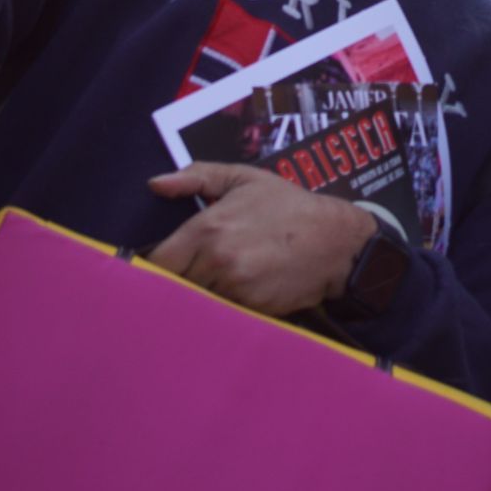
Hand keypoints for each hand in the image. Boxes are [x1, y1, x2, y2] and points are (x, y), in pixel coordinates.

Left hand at [146, 162, 376, 317]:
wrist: (336, 241)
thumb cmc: (288, 206)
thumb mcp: (245, 179)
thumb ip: (197, 176)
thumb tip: (155, 184)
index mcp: (208, 227)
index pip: (159, 261)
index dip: (156, 266)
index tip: (162, 265)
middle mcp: (217, 260)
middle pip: (173, 285)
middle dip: (176, 282)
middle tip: (187, 275)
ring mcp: (235, 288)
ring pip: (196, 301)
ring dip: (197, 297)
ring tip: (211, 285)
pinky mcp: (252, 309)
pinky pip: (222, 313)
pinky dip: (221, 308)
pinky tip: (231, 296)